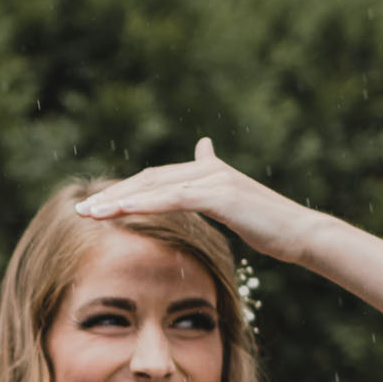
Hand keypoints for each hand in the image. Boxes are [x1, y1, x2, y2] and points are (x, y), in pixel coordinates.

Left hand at [77, 137, 323, 263]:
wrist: (300, 233)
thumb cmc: (269, 225)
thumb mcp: (233, 203)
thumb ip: (212, 184)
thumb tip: (204, 147)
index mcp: (206, 171)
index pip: (155, 179)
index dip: (124, 191)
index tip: (96, 207)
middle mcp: (207, 169)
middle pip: (148, 179)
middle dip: (113, 194)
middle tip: (82, 209)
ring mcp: (214, 179)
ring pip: (156, 187)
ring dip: (120, 200)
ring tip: (92, 213)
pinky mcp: (221, 194)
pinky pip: (174, 199)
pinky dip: (146, 204)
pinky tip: (122, 212)